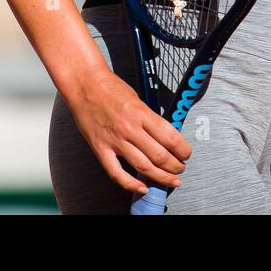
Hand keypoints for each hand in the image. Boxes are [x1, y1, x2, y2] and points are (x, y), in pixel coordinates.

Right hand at [65, 65, 191, 195]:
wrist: (84, 84)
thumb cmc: (109, 87)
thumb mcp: (137, 98)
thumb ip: (149, 118)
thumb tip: (163, 136)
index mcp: (141, 113)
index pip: (170, 137)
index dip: (183, 150)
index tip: (186, 154)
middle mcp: (129, 128)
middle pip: (160, 156)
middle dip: (175, 166)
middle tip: (180, 169)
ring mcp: (115, 140)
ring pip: (143, 166)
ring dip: (161, 177)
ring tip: (170, 180)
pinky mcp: (101, 148)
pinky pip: (116, 173)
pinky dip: (131, 184)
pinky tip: (143, 187)